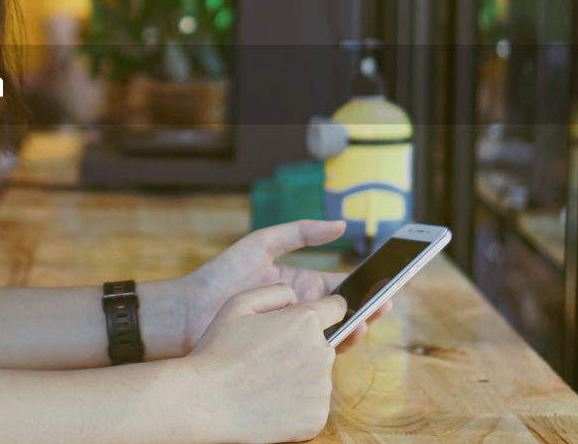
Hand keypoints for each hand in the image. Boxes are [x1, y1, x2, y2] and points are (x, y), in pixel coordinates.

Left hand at [175, 219, 391, 354]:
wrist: (189, 310)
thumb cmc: (221, 275)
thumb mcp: (262, 243)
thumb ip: (300, 232)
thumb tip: (341, 225)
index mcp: (301, 283)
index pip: (342, 286)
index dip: (366, 284)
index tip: (388, 280)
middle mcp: (302, 310)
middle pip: (345, 312)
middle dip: (369, 307)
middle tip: (387, 302)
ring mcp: (293, 333)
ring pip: (336, 334)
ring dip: (355, 327)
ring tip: (367, 318)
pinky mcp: (284, 353)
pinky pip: (315, 352)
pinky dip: (333, 345)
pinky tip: (342, 336)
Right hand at [183, 285, 345, 442]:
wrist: (204, 402)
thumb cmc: (217, 350)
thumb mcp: (238, 303)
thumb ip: (277, 292)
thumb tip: (299, 300)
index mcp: (305, 321)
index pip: (338, 308)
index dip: (326, 311)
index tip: (316, 319)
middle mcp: (321, 352)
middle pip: (325, 344)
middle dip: (304, 347)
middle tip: (268, 358)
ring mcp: (321, 388)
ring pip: (318, 376)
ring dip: (300, 376)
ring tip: (264, 381)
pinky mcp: (317, 417)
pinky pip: (312, 405)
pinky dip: (296, 405)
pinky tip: (269, 402)